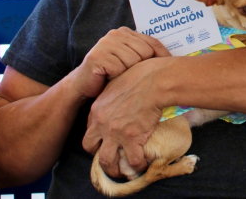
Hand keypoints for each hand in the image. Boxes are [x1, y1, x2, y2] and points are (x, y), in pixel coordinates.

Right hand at [70, 27, 169, 99]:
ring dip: (128, 74)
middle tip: (129, 75)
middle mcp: (116, 34)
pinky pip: (120, 69)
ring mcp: (106, 44)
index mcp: (126, 32)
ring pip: (134, 62)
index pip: (153, 42)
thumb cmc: (111, 74)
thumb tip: (173, 60)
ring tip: (118, 76)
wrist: (83, 85)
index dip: (162, 57)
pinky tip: (109, 78)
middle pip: (145, 52)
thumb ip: (146, 55)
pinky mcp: (98, 56)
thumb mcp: (131, 61)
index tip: (167, 69)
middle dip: (141, 68)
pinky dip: (117, 78)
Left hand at [82, 57, 169, 177]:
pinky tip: (142, 165)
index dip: (97, 135)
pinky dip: (137, 165)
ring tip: (122, 170)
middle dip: (98, 153)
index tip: (106, 137)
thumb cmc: (142, 74)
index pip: (90, 127)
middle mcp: (101, 123)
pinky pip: (132, 160)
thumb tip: (123, 90)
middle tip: (110, 155)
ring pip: (106, 161)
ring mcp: (115, 133)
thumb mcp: (118, 80)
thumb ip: (114, 90)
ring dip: (113, 168)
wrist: (155, 81)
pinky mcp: (132, 139)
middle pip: (89, 146)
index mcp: (97, 108)